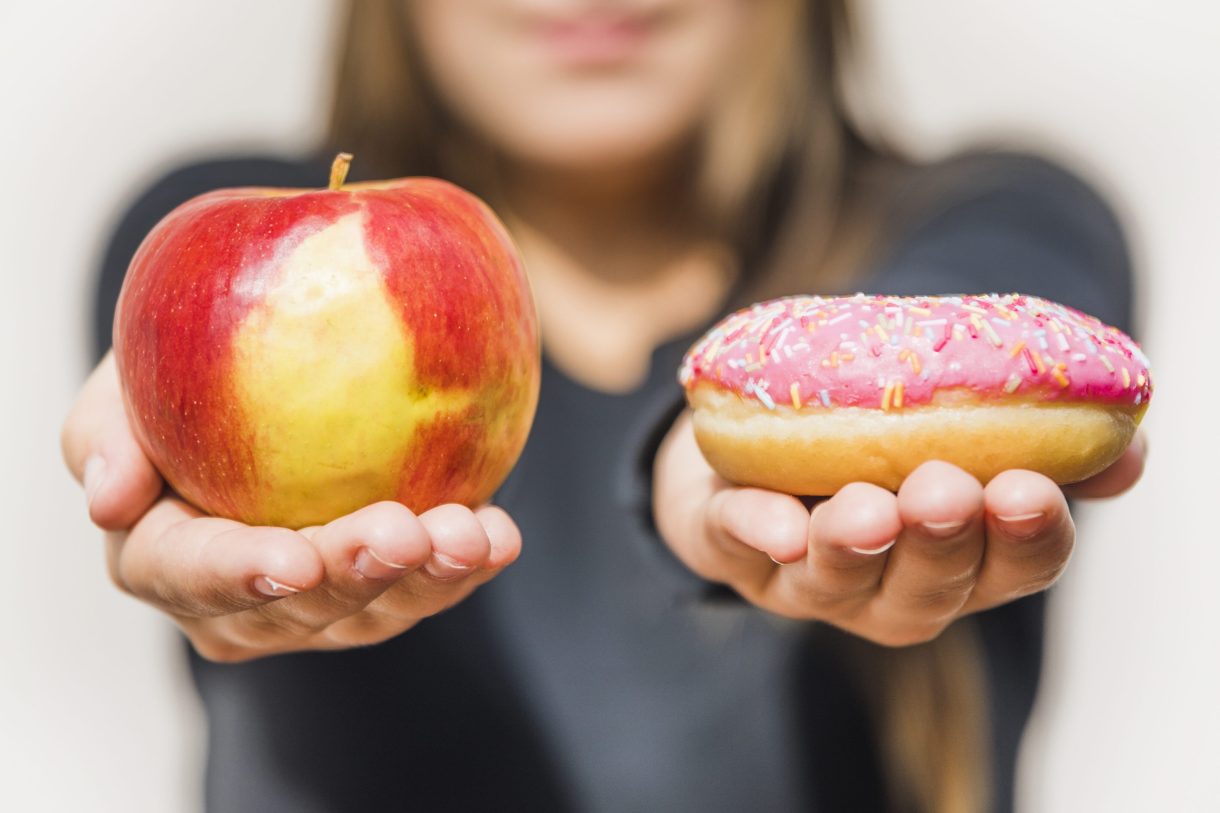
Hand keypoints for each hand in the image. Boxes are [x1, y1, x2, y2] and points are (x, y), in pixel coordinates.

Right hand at [61, 353, 520, 661]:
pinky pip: (432, 585)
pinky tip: (499, 534)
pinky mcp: (387, 585)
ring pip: (374, 608)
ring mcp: (322, 602)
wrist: (274, 365)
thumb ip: (105, 428)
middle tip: (401, 531)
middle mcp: (242, 599)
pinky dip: (468, 562)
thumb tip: (107, 499)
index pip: (188, 574)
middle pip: (296, 605)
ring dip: (427, 577)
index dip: (240, 573)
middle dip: (352, 574)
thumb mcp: (129, 376)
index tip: (292, 557)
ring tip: (468, 534)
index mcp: (162, 557)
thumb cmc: (186, 369)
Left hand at [654, 411, 1145, 645]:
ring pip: (832, 580)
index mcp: (957, 564)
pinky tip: (775, 526)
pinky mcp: (726, 544)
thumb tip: (1128, 448)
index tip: (1033, 493)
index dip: (1025, 540)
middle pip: (923, 588)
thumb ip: (1038, 442)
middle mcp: (885, 588)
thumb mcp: (960, 433)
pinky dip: (753, 533)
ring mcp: (803, 579)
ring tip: (867, 508)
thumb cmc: (878, 440)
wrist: (755, 435)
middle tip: (945, 492)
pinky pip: (734, 545)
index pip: (1011, 568)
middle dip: (938, 545)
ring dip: (852, 548)